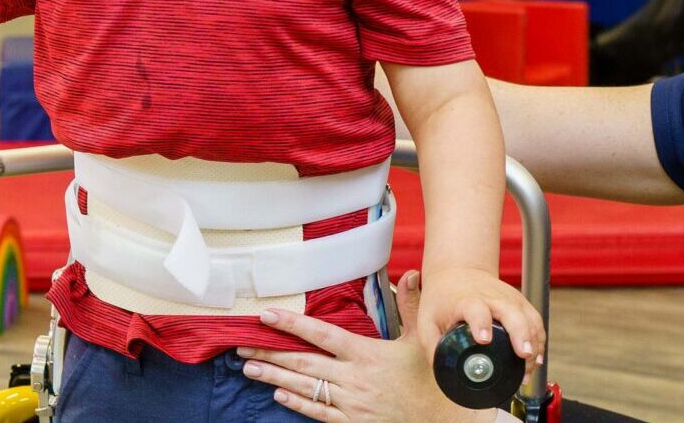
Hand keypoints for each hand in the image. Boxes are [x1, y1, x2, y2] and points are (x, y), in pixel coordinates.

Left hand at [237, 272, 495, 421]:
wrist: (442, 421)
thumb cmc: (430, 380)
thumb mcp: (422, 341)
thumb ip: (411, 307)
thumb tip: (410, 275)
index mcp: (367, 354)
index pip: (322, 335)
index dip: (292, 324)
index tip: (266, 315)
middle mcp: (353, 378)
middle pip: (302, 362)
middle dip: (269, 353)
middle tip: (242, 346)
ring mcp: (350, 403)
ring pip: (304, 387)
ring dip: (274, 377)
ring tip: (248, 368)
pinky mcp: (351, 422)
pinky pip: (318, 412)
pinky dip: (296, 403)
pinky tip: (278, 395)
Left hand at [416, 266, 543, 365]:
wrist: (457, 271)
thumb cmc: (441, 298)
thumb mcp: (427, 320)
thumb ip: (432, 346)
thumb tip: (441, 372)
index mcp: (466, 301)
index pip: (476, 309)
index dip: (481, 323)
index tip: (484, 339)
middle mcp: (491, 298)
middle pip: (512, 313)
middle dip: (521, 334)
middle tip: (524, 354)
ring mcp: (509, 299)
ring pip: (529, 319)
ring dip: (533, 343)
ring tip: (530, 366)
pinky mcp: (520, 302)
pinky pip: (535, 322)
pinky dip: (539, 341)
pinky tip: (535, 359)